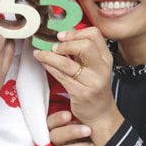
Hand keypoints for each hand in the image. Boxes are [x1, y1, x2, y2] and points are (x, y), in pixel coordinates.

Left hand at [35, 27, 123, 145]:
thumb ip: (82, 51)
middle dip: (65, 44)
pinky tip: (44, 63)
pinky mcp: (81, 93)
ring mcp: (93, 82)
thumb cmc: (94, 86)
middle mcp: (102, 68)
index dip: (75, 32)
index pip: (94, 34)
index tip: (61, 35)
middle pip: (85, 46)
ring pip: (67, 63)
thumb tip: (62, 35)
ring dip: (49, 56)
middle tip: (53, 46)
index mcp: (106, 58)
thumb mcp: (94, 66)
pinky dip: (49, 67)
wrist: (101, 113)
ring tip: (40, 53)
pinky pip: (61, 76)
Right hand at [48, 111, 95, 145]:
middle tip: (88, 130)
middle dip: (71, 132)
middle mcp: (57, 142)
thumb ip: (74, 111)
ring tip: (92, 144)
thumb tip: (76, 94)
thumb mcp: (81, 119)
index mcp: (57, 128)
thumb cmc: (89, 132)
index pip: (49, 122)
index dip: (57, 119)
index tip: (68, 114)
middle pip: (54, 136)